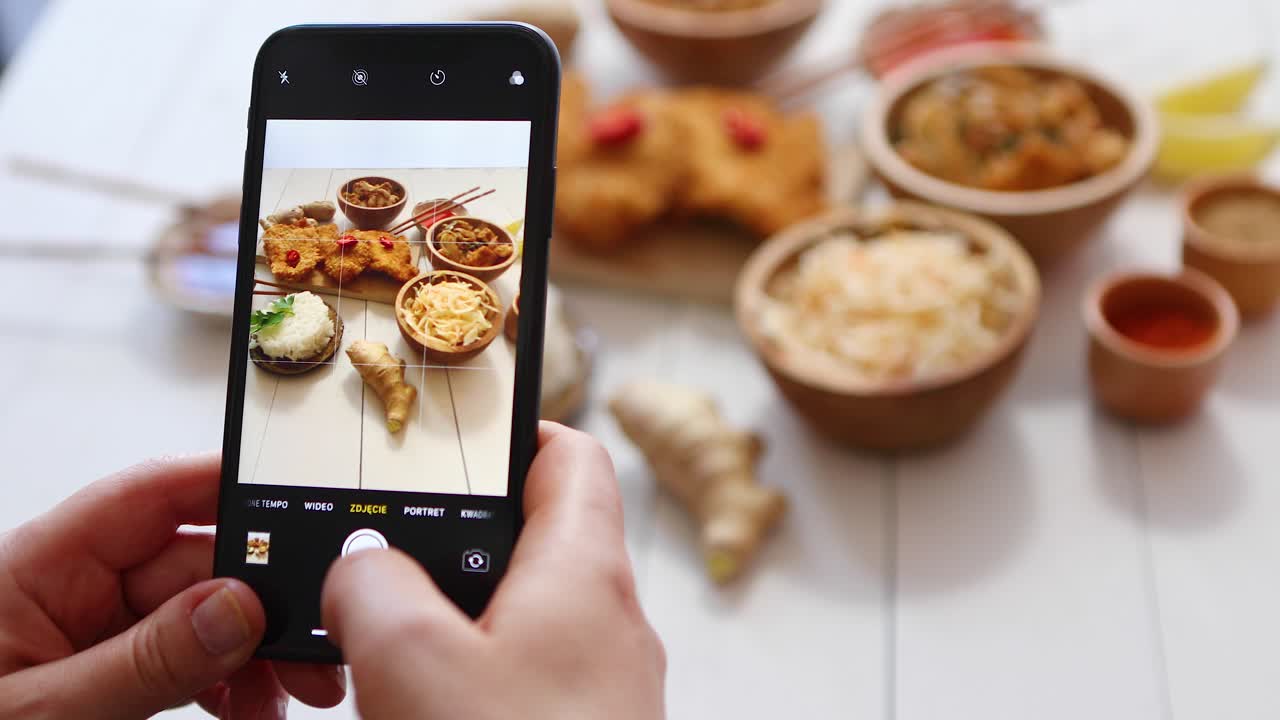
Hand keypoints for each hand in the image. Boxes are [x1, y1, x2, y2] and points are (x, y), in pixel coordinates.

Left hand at [0, 455, 345, 718]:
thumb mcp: (38, 712)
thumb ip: (140, 662)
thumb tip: (236, 606)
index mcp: (40, 566)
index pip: (151, 494)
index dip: (229, 486)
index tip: (301, 507)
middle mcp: (75, 587)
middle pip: (197, 561)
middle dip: (264, 599)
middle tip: (314, 644)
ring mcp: (98, 631)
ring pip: (207, 614)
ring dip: (258, 651)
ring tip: (286, 696)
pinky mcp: (114, 671)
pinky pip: (192, 658)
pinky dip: (233, 683)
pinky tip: (252, 707)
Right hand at [322, 423, 665, 719]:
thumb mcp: (413, 662)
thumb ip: (374, 589)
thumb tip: (361, 568)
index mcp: (584, 572)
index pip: (570, 455)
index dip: (512, 433)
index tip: (456, 436)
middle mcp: (609, 621)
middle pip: (535, 540)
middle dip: (453, 544)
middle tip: (387, 559)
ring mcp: (602, 682)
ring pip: (520, 617)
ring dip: (450, 620)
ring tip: (382, 648)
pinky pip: (520, 676)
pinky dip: (466, 675)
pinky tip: (419, 704)